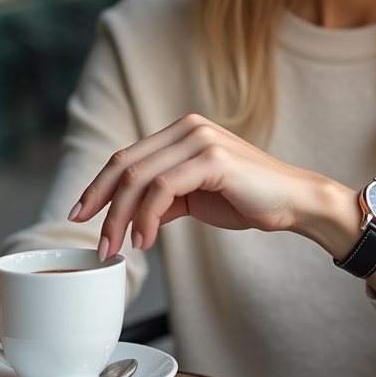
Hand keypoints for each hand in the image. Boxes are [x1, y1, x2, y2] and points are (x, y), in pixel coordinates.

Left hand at [69, 113, 348, 258]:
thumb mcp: (196, 196)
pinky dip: (146, 218)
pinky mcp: (212, 158)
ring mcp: (200, 140)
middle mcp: (188, 128)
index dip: (98, 186)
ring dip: (121, 218)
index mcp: (182, 131)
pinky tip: (145, 240)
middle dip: (101, 204)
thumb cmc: (249, 199)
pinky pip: (163, 189)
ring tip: (117, 248)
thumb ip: (164, 198)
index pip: (126, 156)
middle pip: (125, 164)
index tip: (80, 214)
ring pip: (139, 178)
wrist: (294, 201)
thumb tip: (130, 217)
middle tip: (95, 240)